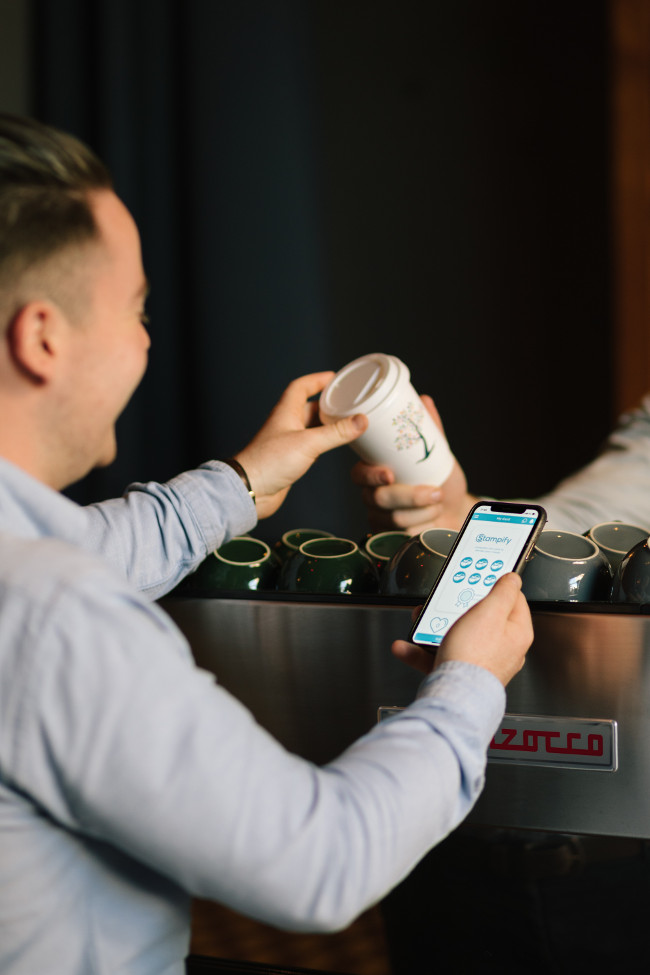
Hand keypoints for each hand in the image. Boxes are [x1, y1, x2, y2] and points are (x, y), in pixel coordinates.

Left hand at [234, 372, 367, 519]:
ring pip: (311, 426)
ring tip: (347, 421)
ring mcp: (288, 441)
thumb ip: (336, 432)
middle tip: (348, 401)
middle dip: (328, 403)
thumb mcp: (308, 443)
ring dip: (328, 423)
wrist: (251, 489)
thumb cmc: (269, 462)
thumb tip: (361, 420)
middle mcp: (286, 424)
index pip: (301, 387)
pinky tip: (335, 444)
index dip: (317, 380)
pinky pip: (311, 444)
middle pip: (310, 406)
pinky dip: (324, 441)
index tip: (334, 377)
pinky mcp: (290, 458)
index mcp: (286, 412)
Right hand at [350, 394, 475, 532]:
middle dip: (409, 496)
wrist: (456, 510)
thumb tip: (424, 401)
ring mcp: (380, 517)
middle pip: (377, 498)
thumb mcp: (438, 453)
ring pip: (392, 518)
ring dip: (422, 510)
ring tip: (439, 501)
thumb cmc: (442, 479)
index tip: (390, 474)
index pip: (359, 474)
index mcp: (374, 472)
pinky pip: (401, 534)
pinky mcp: (391, 537)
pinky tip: (433, 519)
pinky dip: (423, 525)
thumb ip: (430, 429)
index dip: (371, 475)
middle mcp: (372, 494)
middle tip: (435, 492)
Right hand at [392, 573, 532, 686]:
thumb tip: (512, 578)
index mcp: (517, 633)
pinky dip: (423, 650)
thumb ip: (503, 591)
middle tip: (447, 600)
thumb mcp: (490, 611)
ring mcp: (482, 663)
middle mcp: (503, 650)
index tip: (484, 579)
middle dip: (458, 607)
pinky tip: (408, 646)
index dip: (497, 586)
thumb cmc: (474, 656)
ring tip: (421, 621)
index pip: (514, 600)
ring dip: (435, 626)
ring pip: (458, 636)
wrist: (453, 696)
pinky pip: (440, 655)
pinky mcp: (461, 674)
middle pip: (483, 618)